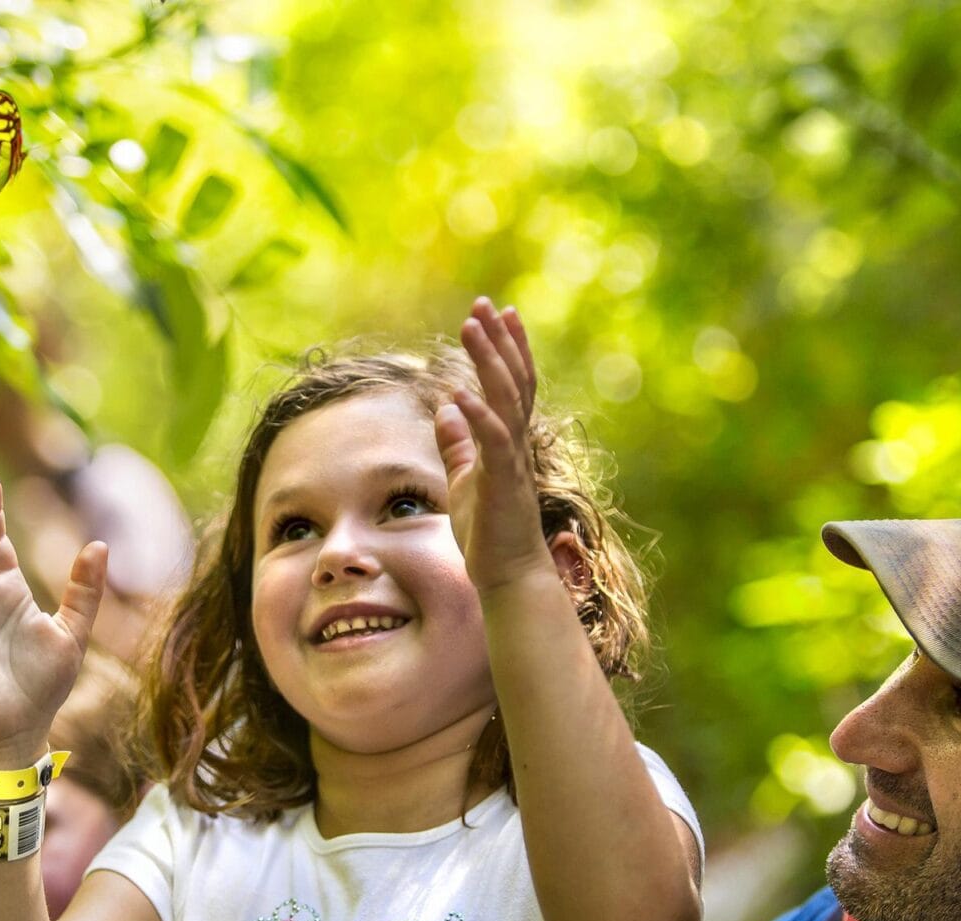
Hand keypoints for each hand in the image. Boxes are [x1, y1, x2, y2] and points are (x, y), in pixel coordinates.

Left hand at [436, 298, 554, 594]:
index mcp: (508, 442)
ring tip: (472, 327)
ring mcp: (512, 462)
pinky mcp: (504, 483)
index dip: (506, 347)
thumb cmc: (488, 534)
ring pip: (505, 400)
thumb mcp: (466, 480)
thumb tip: (445, 409)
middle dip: (499, 340)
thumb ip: (458, 445)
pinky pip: (493, 442)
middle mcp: (516, 444)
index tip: (497, 313)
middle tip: (484, 304)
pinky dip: (478, 416)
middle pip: (512, 381)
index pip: (512, 384)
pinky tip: (460, 394)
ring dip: (488, 362)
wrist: (508, 576)